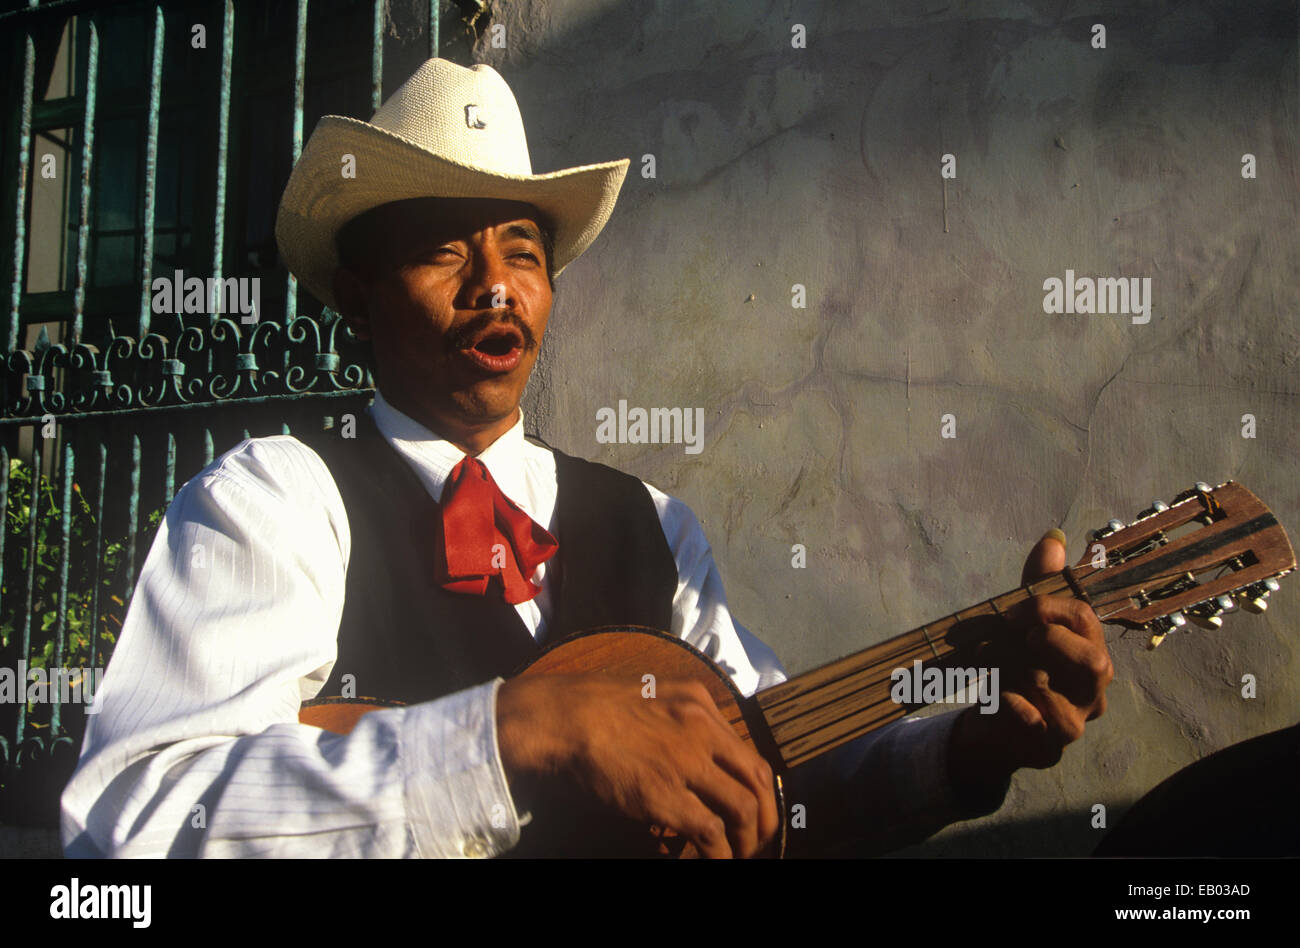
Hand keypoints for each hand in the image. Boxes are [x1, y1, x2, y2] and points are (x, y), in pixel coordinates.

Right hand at [496, 674, 778, 857]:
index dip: (758, 788)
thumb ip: (676, 719)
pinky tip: (713, 861)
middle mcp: (701, 727)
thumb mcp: (648, 696)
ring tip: (739, 856)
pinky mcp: (665, 794)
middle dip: (765, 816)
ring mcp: (686, 761)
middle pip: (757, 778)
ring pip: (743, 807)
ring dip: (748, 840)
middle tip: (760, 840)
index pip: (747, 750)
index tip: (756, 809)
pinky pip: (711, 832)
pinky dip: (719, 854)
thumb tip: (693, 758)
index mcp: (698, 701)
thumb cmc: (588, 709)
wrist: (557, 719)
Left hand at [951, 530, 1114, 788]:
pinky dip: (1011, 704)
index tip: (1012, 610)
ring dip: (1011, 670)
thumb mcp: (1022, 624)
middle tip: (1010, 636)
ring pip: (1052, 690)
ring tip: (988, 666)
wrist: (992, 725)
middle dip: (1045, 641)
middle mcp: (1093, 691)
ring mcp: (1074, 723)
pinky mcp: (1047, 748)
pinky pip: (1033, 723)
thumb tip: (1054, 539)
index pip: (1085, 620)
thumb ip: (1039, 586)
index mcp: (1092, 653)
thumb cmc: (1015, 668)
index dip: (1046, 609)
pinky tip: (997, 696)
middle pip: (1092, 662)